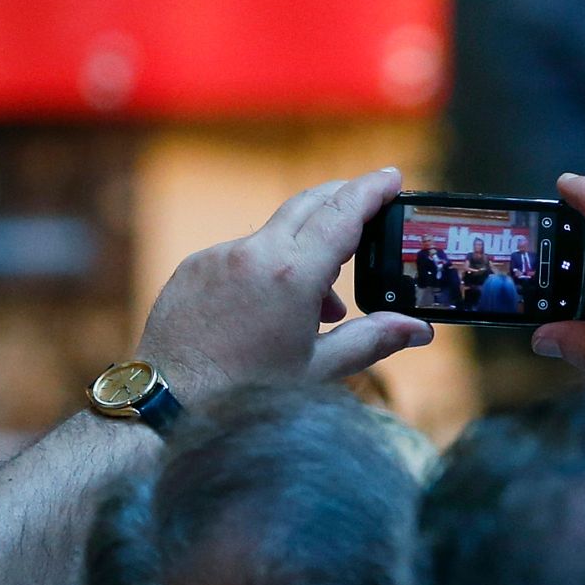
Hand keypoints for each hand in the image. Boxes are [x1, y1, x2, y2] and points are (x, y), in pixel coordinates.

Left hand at [137, 168, 431, 399]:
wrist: (166, 407)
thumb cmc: (246, 396)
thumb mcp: (318, 370)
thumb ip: (372, 341)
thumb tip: (418, 330)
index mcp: (292, 275)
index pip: (343, 213)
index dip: (372, 191)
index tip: (392, 177)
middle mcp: (253, 253)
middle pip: (309, 205)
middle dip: (342, 203)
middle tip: (370, 213)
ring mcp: (218, 257)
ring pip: (274, 236)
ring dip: (305, 253)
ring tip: (323, 307)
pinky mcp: (193, 269)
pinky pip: (241, 255)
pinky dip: (266, 269)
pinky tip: (271, 312)